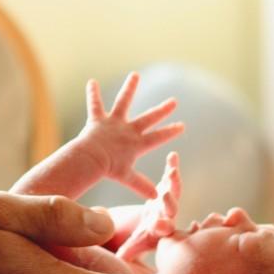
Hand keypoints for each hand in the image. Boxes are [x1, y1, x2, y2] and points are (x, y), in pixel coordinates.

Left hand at [75, 73, 184, 198]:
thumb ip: (141, 186)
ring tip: (134, 75)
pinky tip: (91, 81)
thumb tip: (156, 198)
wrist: (92, 159)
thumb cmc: (109, 169)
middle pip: (148, 118)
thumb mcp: (127, 178)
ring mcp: (114, 123)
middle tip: (174, 101)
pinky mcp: (99, 119)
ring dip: (130, 88)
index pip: (158, 137)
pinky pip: (95, 104)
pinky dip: (92, 94)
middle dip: (162, 110)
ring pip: (124, 102)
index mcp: (137, 144)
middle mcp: (128, 130)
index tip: (182, 126)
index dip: (170, 132)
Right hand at [117, 152, 181, 261]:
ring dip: (172, 182)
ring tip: (171, 172)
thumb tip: (120, 261)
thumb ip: (128, 252)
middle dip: (168, 202)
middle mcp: (167, 215)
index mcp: (160, 230)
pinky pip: (170, 177)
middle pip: (170, 209)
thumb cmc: (140, 238)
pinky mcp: (166, 188)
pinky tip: (173, 156)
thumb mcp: (132, 245)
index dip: (162, 227)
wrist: (148, 227)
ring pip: (173, 191)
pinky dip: (172, 166)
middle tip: (165, 196)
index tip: (159, 226)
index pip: (163, 230)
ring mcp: (168, 201)